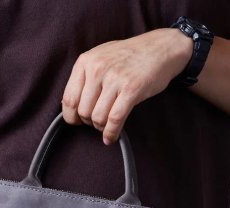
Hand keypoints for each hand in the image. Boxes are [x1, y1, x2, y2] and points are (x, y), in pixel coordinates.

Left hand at [61, 28, 192, 143]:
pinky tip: (112, 137)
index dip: (71, 116)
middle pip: (83, 112)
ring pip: (97, 118)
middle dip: (89, 122)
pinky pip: (115, 120)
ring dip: (101, 128)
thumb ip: (84, 78)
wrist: (161, 48)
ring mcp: (115, 79)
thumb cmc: (129, 56)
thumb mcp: (100, 58)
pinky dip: (111, 133)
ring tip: (107, 126)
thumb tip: (71, 106)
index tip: (77, 122)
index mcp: (86, 61)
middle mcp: (98, 69)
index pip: (69, 99)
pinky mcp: (131, 89)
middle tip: (98, 121)